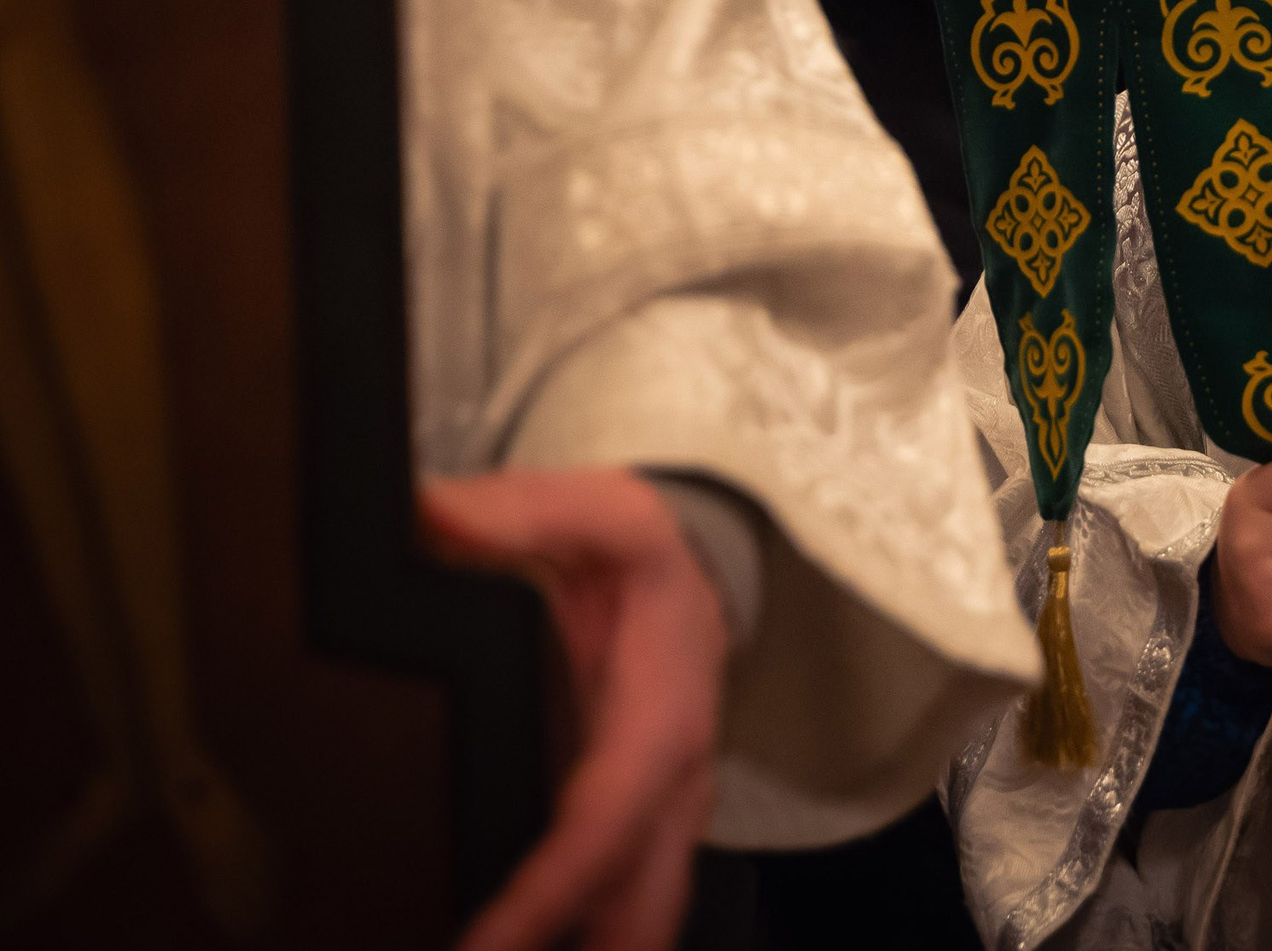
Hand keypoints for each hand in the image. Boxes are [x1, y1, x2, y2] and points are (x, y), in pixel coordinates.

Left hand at [420, 467, 727, 950]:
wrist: (695, 572)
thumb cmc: (643, 555)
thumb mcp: (602, 513)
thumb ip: (520, 512)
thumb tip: (429, 515)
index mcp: (661, 717)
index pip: (605, 822)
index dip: (549, 892)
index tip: (485, 944)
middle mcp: (671, 785)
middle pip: (639, 907)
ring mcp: (660, 818)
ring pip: (638, 920)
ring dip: (589, 950)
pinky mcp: (638, 834)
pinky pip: (617, 910)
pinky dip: (578, 939)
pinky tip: (504, 948)